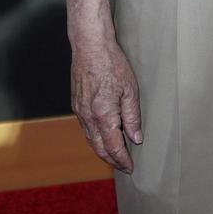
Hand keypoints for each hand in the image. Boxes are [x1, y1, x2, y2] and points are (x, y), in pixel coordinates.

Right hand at [71, 40, 142, 171]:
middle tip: (123, 166)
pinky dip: (95, 137)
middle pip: (99, 148)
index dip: (123, 160)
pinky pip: (85, 128)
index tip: (130, 167)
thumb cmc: (111, 63)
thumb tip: (136, 138)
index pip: (114, 147)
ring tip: (114, 155)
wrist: (90, 46)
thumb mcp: (129, 90)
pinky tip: (102, 135)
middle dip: (112, 160)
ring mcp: (80, 111)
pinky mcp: (76, 103)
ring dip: (102, 150)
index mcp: (103, 115)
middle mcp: (88, 117)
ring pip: (91, 139)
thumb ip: (132, 116)